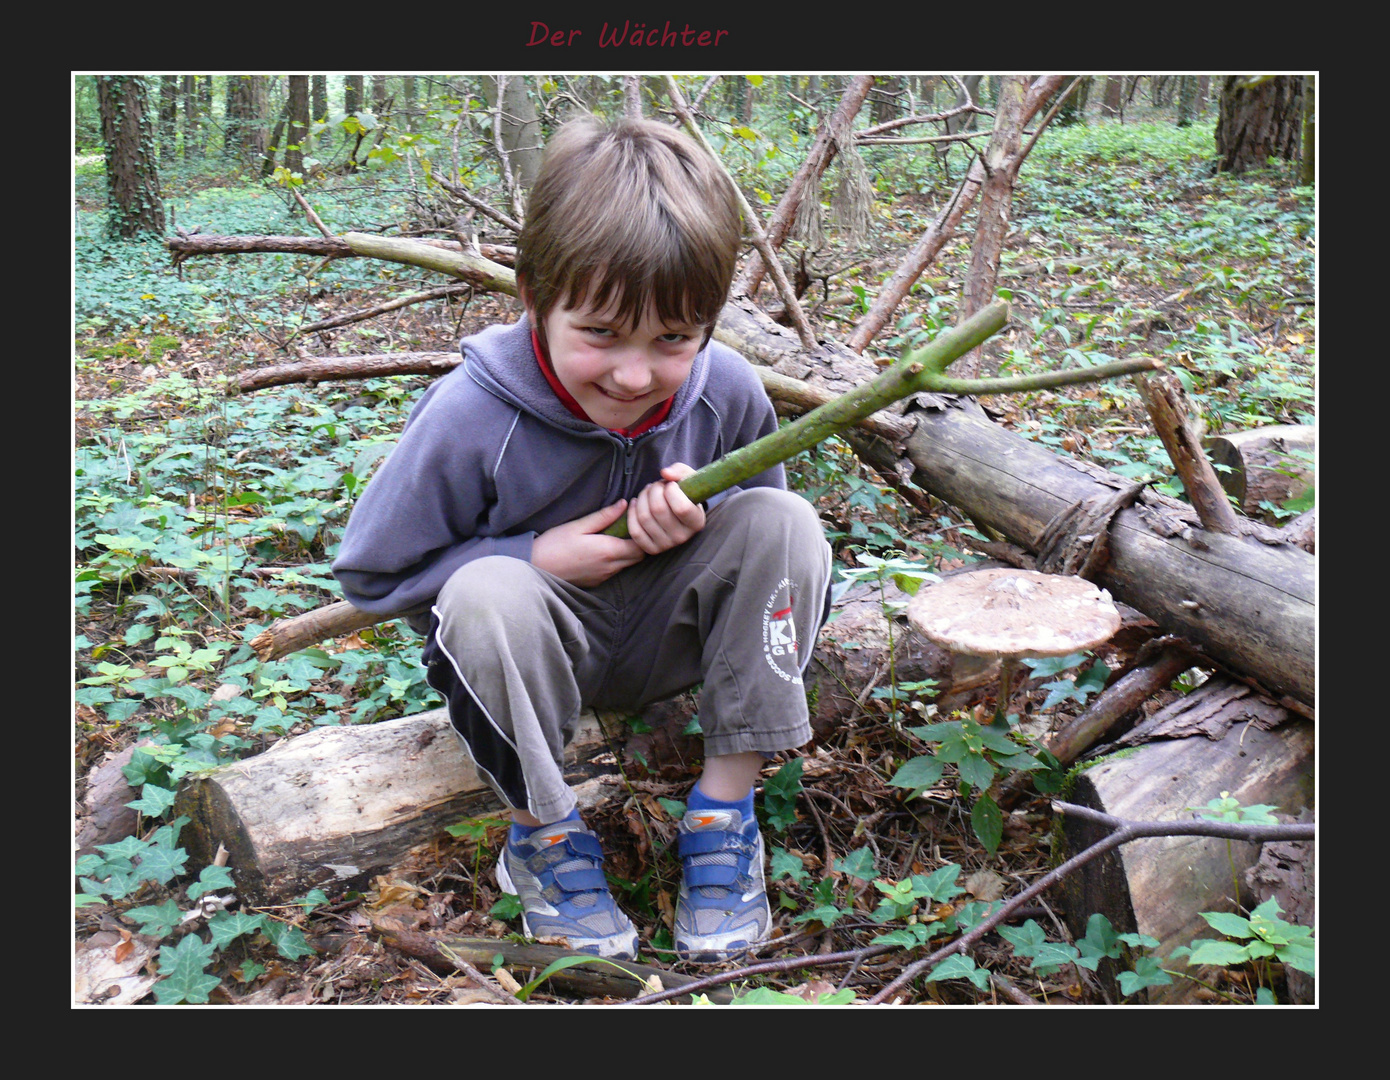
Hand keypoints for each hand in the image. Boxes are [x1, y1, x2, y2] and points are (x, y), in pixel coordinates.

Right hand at [531, 500, 645, 586]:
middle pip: (638, 557)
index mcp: (608, 551)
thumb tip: (624, 504)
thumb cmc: (555, 544)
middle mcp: (610, 567)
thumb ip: (604, 516)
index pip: (641, 546)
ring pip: (626, 565)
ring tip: (613, 537)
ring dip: (626, 553)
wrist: (536, 567)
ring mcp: (603, 577)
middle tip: (626, 528)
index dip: (641, 534)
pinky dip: (614, 561)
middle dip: (637, 543)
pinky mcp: (596, 583)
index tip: (633, 521)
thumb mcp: (579, 525)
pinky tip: (601, 550)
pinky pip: (613, 571)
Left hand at [626, 464, 705, 555]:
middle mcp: (683, 537)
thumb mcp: (688, 478)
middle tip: (656, 486)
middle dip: (654, 490)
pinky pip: (635, 530)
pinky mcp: (651, 549)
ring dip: (642, 498)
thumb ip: (679, 471)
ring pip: (644, 517)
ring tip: (647, 492)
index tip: (671, 485)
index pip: (681, 508)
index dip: (671, 490)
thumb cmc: (684, 493)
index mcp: (697, 522)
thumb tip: (664, 473)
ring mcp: (666, 545)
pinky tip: (635, 503)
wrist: (677, 511)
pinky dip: (631, 513)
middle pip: (658, 510)